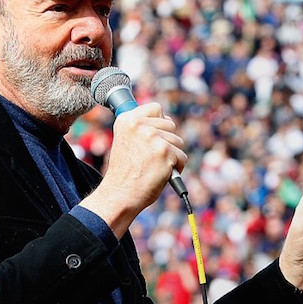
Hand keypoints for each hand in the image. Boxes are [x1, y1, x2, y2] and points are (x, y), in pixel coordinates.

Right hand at [80, 102, 185, 237]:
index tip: (153, 136)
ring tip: (155, 166)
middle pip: (170, 125)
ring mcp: (153, 137)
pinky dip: (177, 167)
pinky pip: (182, 156)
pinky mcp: (165, 152)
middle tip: (151, 157)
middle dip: (166, 141)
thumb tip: (167, 120)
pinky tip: (162, 173)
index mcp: (127, 120)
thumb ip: (141, 128)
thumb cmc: (124, 172)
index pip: (156, 108)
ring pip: (178, 141)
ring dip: (171, 155)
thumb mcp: (126, 141)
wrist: (120, 194)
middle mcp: (139, 125)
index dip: (159, 123)